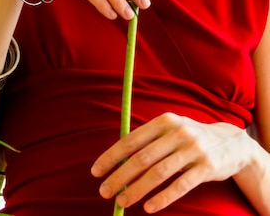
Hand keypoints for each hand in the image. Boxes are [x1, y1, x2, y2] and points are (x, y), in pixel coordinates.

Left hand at [91, 112, 249, 211]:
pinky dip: (163, 198)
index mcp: (164, 121)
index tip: (96, 172)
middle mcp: (177, 132)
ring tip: (121, 202)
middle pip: (142, 158)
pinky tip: (149, 208)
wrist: (231, 143)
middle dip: (120, 176)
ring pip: (159, 173)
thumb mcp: (171, 130)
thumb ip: (148, 140)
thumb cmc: (190, 137)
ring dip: (137, 190)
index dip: (111, 157)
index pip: (131, 140)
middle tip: (104, 191)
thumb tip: (116, 161)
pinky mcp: (206, 168)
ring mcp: (193, 149)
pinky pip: (180, 186)